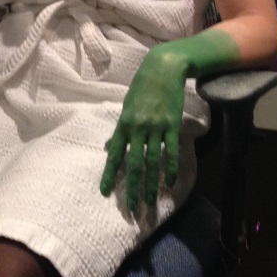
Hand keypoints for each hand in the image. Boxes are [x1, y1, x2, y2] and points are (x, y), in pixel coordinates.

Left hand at [100, 47, 187, 209]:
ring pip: (152, 162)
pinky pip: (171, 151)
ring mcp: (156, 127)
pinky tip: (170, 183)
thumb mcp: (127, 106)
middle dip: (130, 187)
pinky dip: (170, 169)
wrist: (163, 68)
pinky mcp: (172, 125)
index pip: (114, 154)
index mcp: (124, 123)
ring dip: (150, 184)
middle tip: (130, 207)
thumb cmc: (142, 87)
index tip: (104, 192)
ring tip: (149, 201)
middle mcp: (138, 128)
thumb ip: (120, 129)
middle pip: (133, 163)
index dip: (109, 173)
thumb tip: (109, 147)